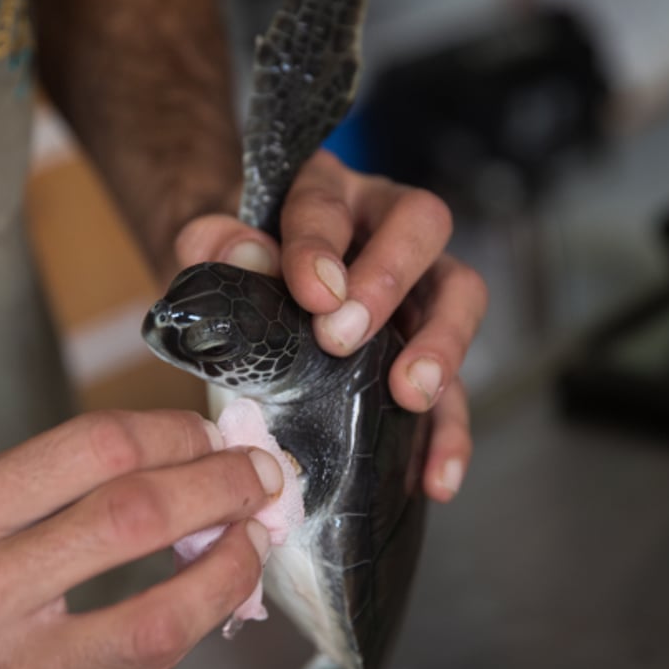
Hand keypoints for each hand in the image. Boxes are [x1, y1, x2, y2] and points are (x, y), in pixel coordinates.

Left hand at [174, 151, 487, 502]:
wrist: (250, 303)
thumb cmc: (238, 269)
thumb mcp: (209, 248)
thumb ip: (211, 242)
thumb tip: (247, 256)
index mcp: (328, 193)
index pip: (330, 203)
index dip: (320, 246)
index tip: (312, 293)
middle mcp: (384, 226)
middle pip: (421, 225)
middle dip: (388, 281)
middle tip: (344, 339)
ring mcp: (416, 287)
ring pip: (459, 294)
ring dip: (442, 346)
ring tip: (410, 394)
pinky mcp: (426, 350)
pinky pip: (454, 385)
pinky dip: (450, 431)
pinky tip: (435, 475)